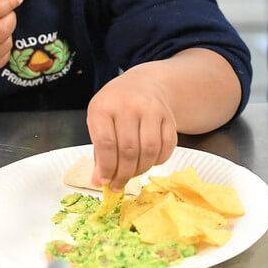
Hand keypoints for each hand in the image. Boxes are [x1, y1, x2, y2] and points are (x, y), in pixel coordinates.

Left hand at [87, 68, 177, 190]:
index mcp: (104, 107)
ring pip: (149, 151)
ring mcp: (151, 109)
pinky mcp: (168, 116)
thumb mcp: (99, 121)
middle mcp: (128, 105)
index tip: (105, 182)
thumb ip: (99, 151)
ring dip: (141, 169)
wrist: (143, 83)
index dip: (106, 168)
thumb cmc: (116, 106)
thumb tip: (98, 182)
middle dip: (124, 174)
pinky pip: (166, 147)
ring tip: (133, 172)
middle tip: (119, 184)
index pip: (106, 144)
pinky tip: (148, 160)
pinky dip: (158, 161)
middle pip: (129, 150)